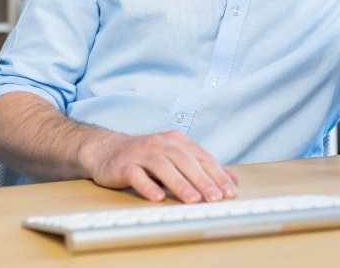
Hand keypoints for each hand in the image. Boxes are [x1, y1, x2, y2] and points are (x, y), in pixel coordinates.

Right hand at [78, 130, 238, 202]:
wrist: (106, 150)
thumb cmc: (146, 156)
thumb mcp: (176, 157)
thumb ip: (203, 167)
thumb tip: (232, 179)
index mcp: (176, 140)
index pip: (201, 157)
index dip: (217, 174)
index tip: (229, 191)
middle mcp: (160, 144)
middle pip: (184, 161)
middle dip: (202, 180)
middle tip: (215, 197)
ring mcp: (141, 154)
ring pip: (163, 167)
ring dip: (179, 184)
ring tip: (192, 199)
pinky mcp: (124, 166)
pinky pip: (137, 175)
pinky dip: (148, 186)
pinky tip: (157, 197)